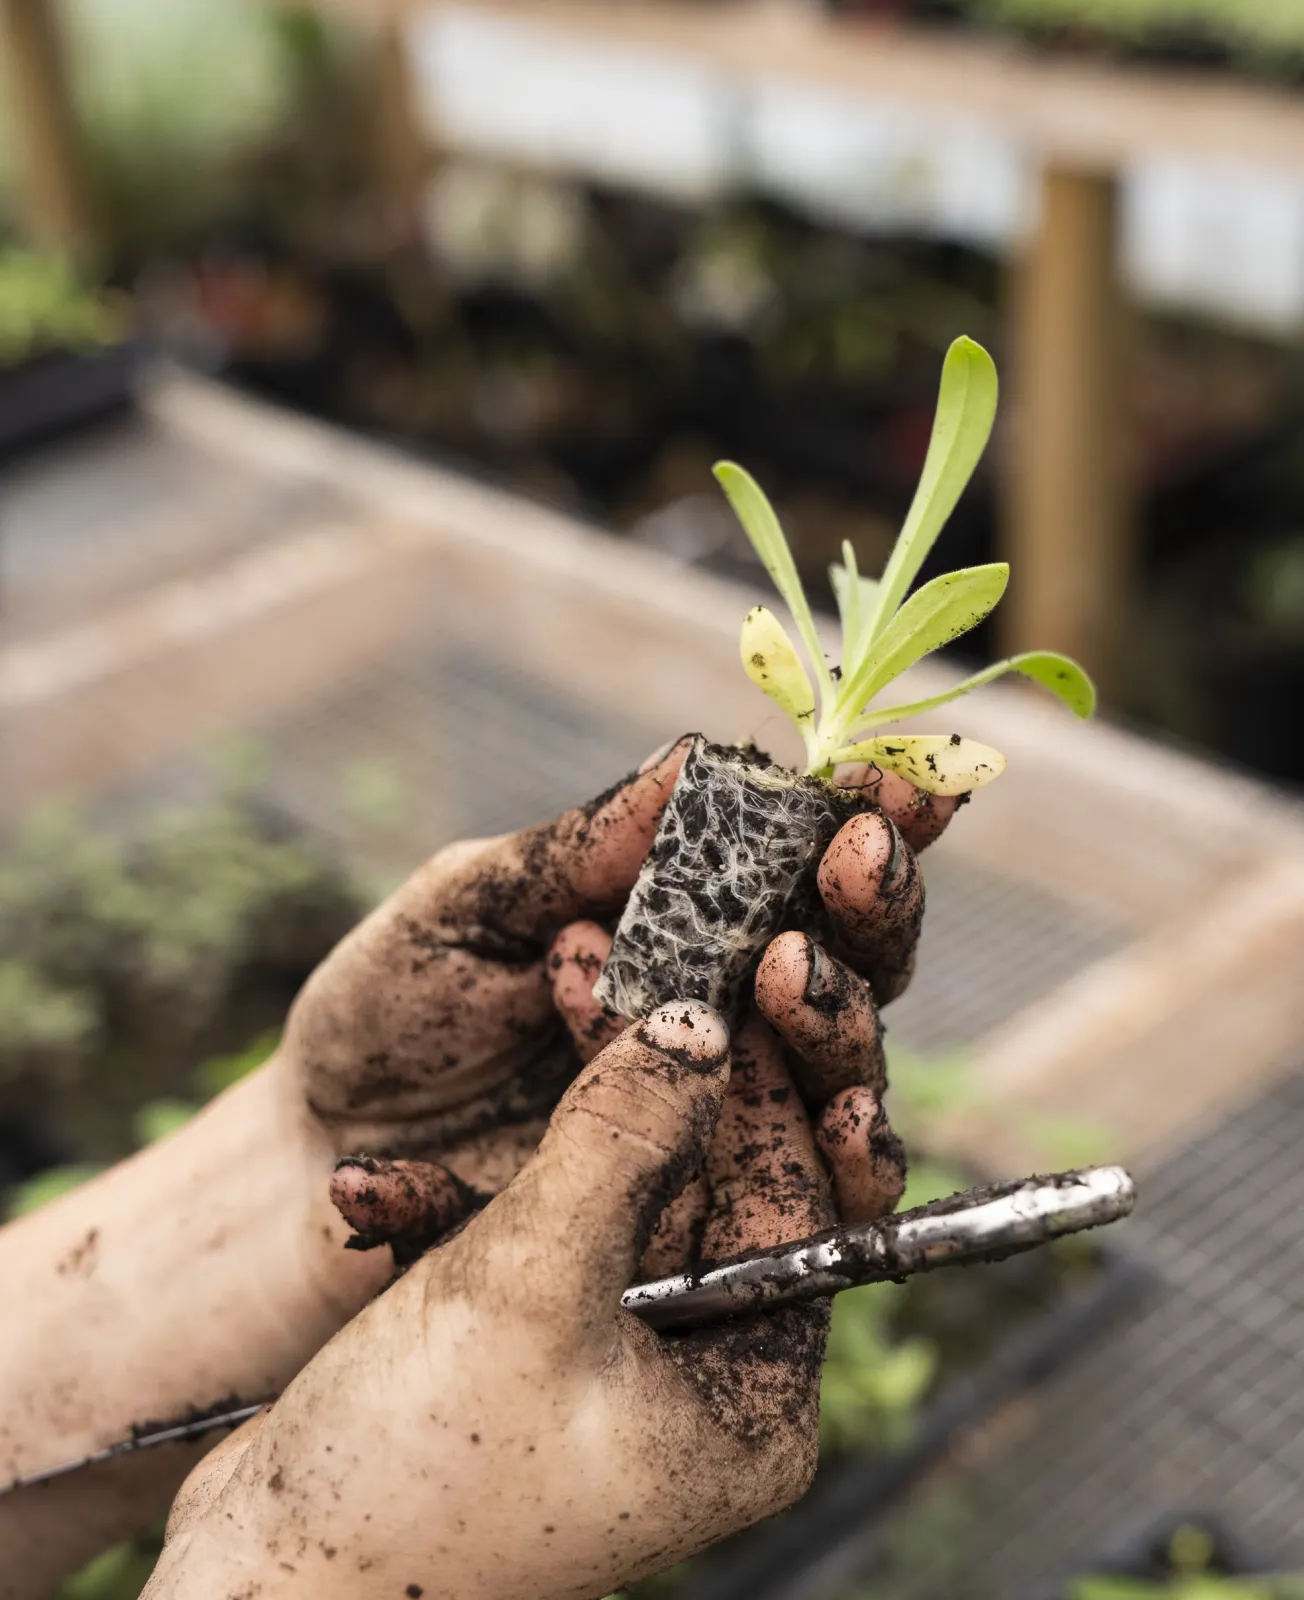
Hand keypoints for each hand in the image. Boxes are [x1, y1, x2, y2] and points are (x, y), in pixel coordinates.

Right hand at [145, 1003, 842, 1599]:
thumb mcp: (532, 1286)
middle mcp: (691, 1377)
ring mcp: (601, 1360)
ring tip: (500, 1045)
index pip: (794, 1202)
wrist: (257, 1591)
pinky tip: (373, 1200)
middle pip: (695, 1183)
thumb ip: (620, 1139)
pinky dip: (449, 1210)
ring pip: (596, 1193)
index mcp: (748, 1395)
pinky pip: (517, 1236)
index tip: (727, 975)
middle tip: (594, 972)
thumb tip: (699, 1023)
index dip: (759, 1082)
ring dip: (523, 1140)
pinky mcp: (517, 1344)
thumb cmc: (417, 1477)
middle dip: (631, 1084)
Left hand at [328, 758, 961, 1271]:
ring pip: (846, 1082)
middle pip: (855, 970)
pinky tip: (840, 1127)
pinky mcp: (709, 1222)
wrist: (322, 1146)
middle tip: (853, 863)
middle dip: (872, 910)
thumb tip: (694, 755)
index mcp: (679, 925)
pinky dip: (845, 1167)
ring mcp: (724, 1122)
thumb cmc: (388, 1009)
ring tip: (791, 974)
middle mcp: (723, 1018)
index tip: (896, 782)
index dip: (861, 821)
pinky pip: (812, 1211)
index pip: (798, 869)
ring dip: (843, 1024)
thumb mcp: (465, 908)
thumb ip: (578, 850)